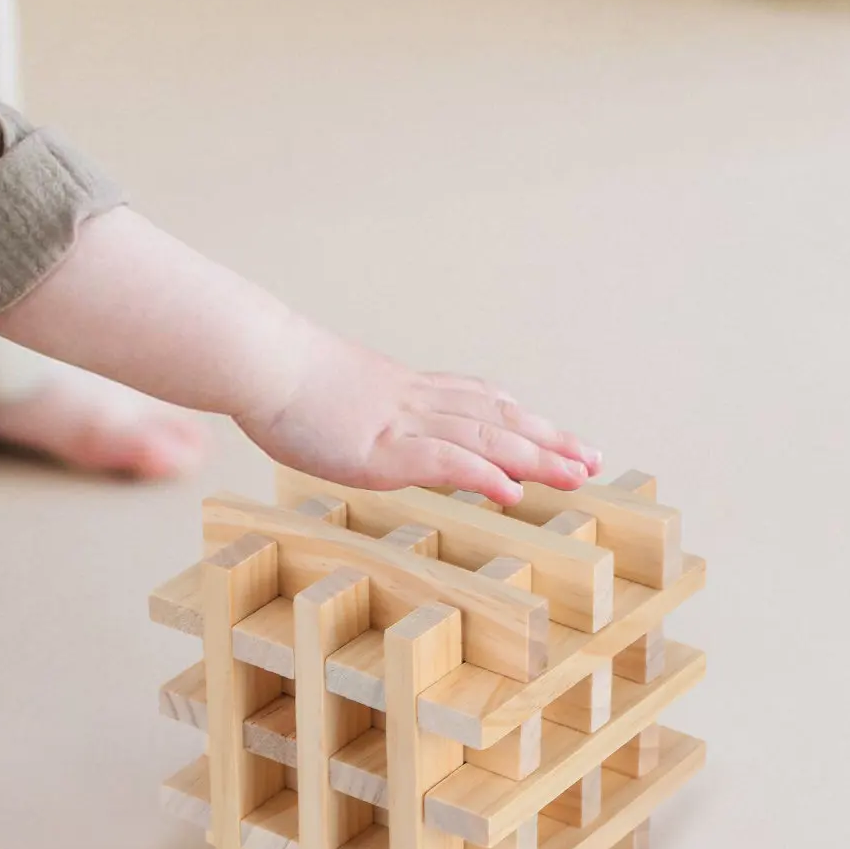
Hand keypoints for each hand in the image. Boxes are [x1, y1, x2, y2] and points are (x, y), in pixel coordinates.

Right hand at [236, 322, 600, 504]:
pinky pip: (443, 461)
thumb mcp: (325, 392)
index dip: (519, 417)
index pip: (476, 401)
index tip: (554, 432)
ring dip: (536, 456)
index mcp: (400, 390)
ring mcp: (399, 424)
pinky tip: (513, 490)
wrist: (257, 358)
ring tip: (577, 474)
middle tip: (592, 458)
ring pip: (484, 438)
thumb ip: (350, 408)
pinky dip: (483, 474)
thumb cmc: (273, 373)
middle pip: (495, 418)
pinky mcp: (380, 449)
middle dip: (547, 439)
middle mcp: (412, 402)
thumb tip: (349, 421)